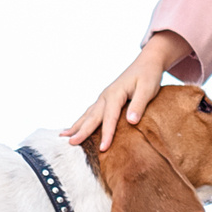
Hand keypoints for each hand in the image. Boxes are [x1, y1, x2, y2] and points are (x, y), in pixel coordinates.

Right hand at [64, 31, 191, 151]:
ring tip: (63, 136)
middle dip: (82, 131)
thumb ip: (139, 105)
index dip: (107, 134)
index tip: (103, 149)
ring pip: (88, 114)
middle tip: (71, 144)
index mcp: (115, 94)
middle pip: (92, 117)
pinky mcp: (105, 100)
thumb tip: (131, 121)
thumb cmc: (148, 75)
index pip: (110, 118)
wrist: (146, 62)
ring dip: (76, 126)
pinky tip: (75, 128)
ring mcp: (104, 97)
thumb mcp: (148, 89)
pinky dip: (82, 121)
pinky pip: (91, 112)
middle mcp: (106, 96)